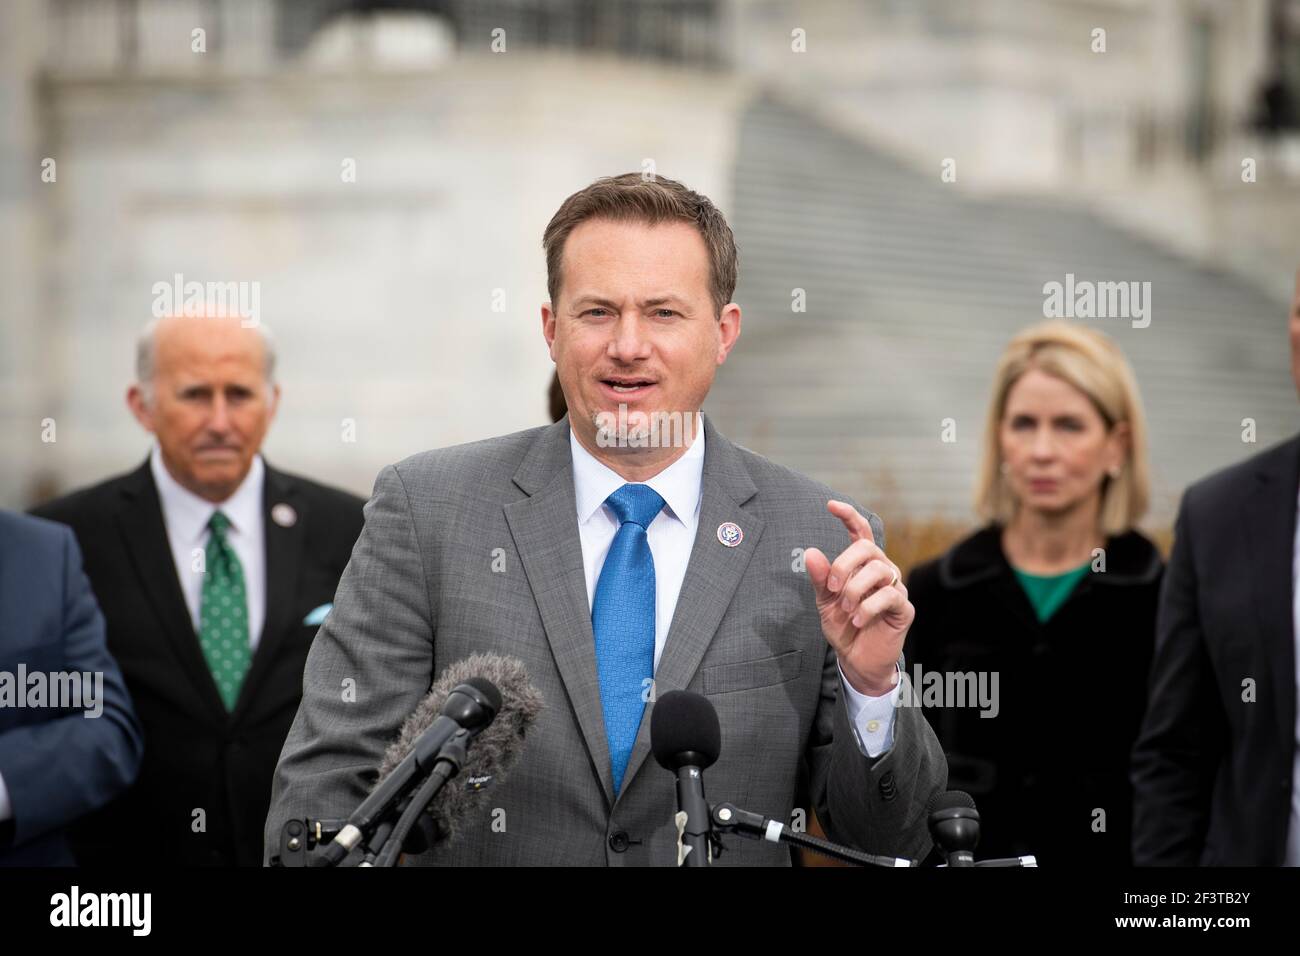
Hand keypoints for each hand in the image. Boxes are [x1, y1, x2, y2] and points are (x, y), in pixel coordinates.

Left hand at [804, 500, 912, 695]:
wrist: (857, 660)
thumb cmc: (844, 626)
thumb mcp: (826, 602)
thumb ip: (821, 579)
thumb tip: (811, 552)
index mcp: (863, 565)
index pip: (861, 533)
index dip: (849, 516)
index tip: (830, 505)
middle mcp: (883, 571)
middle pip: (867, 548)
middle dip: (844, 565)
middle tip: (832, 588)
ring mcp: (896, 588)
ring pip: (879, 570)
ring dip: (855, 589)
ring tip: (846, 609)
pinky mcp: (904, 608)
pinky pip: (889, 596)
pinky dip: (868, 607)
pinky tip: (857, 619)